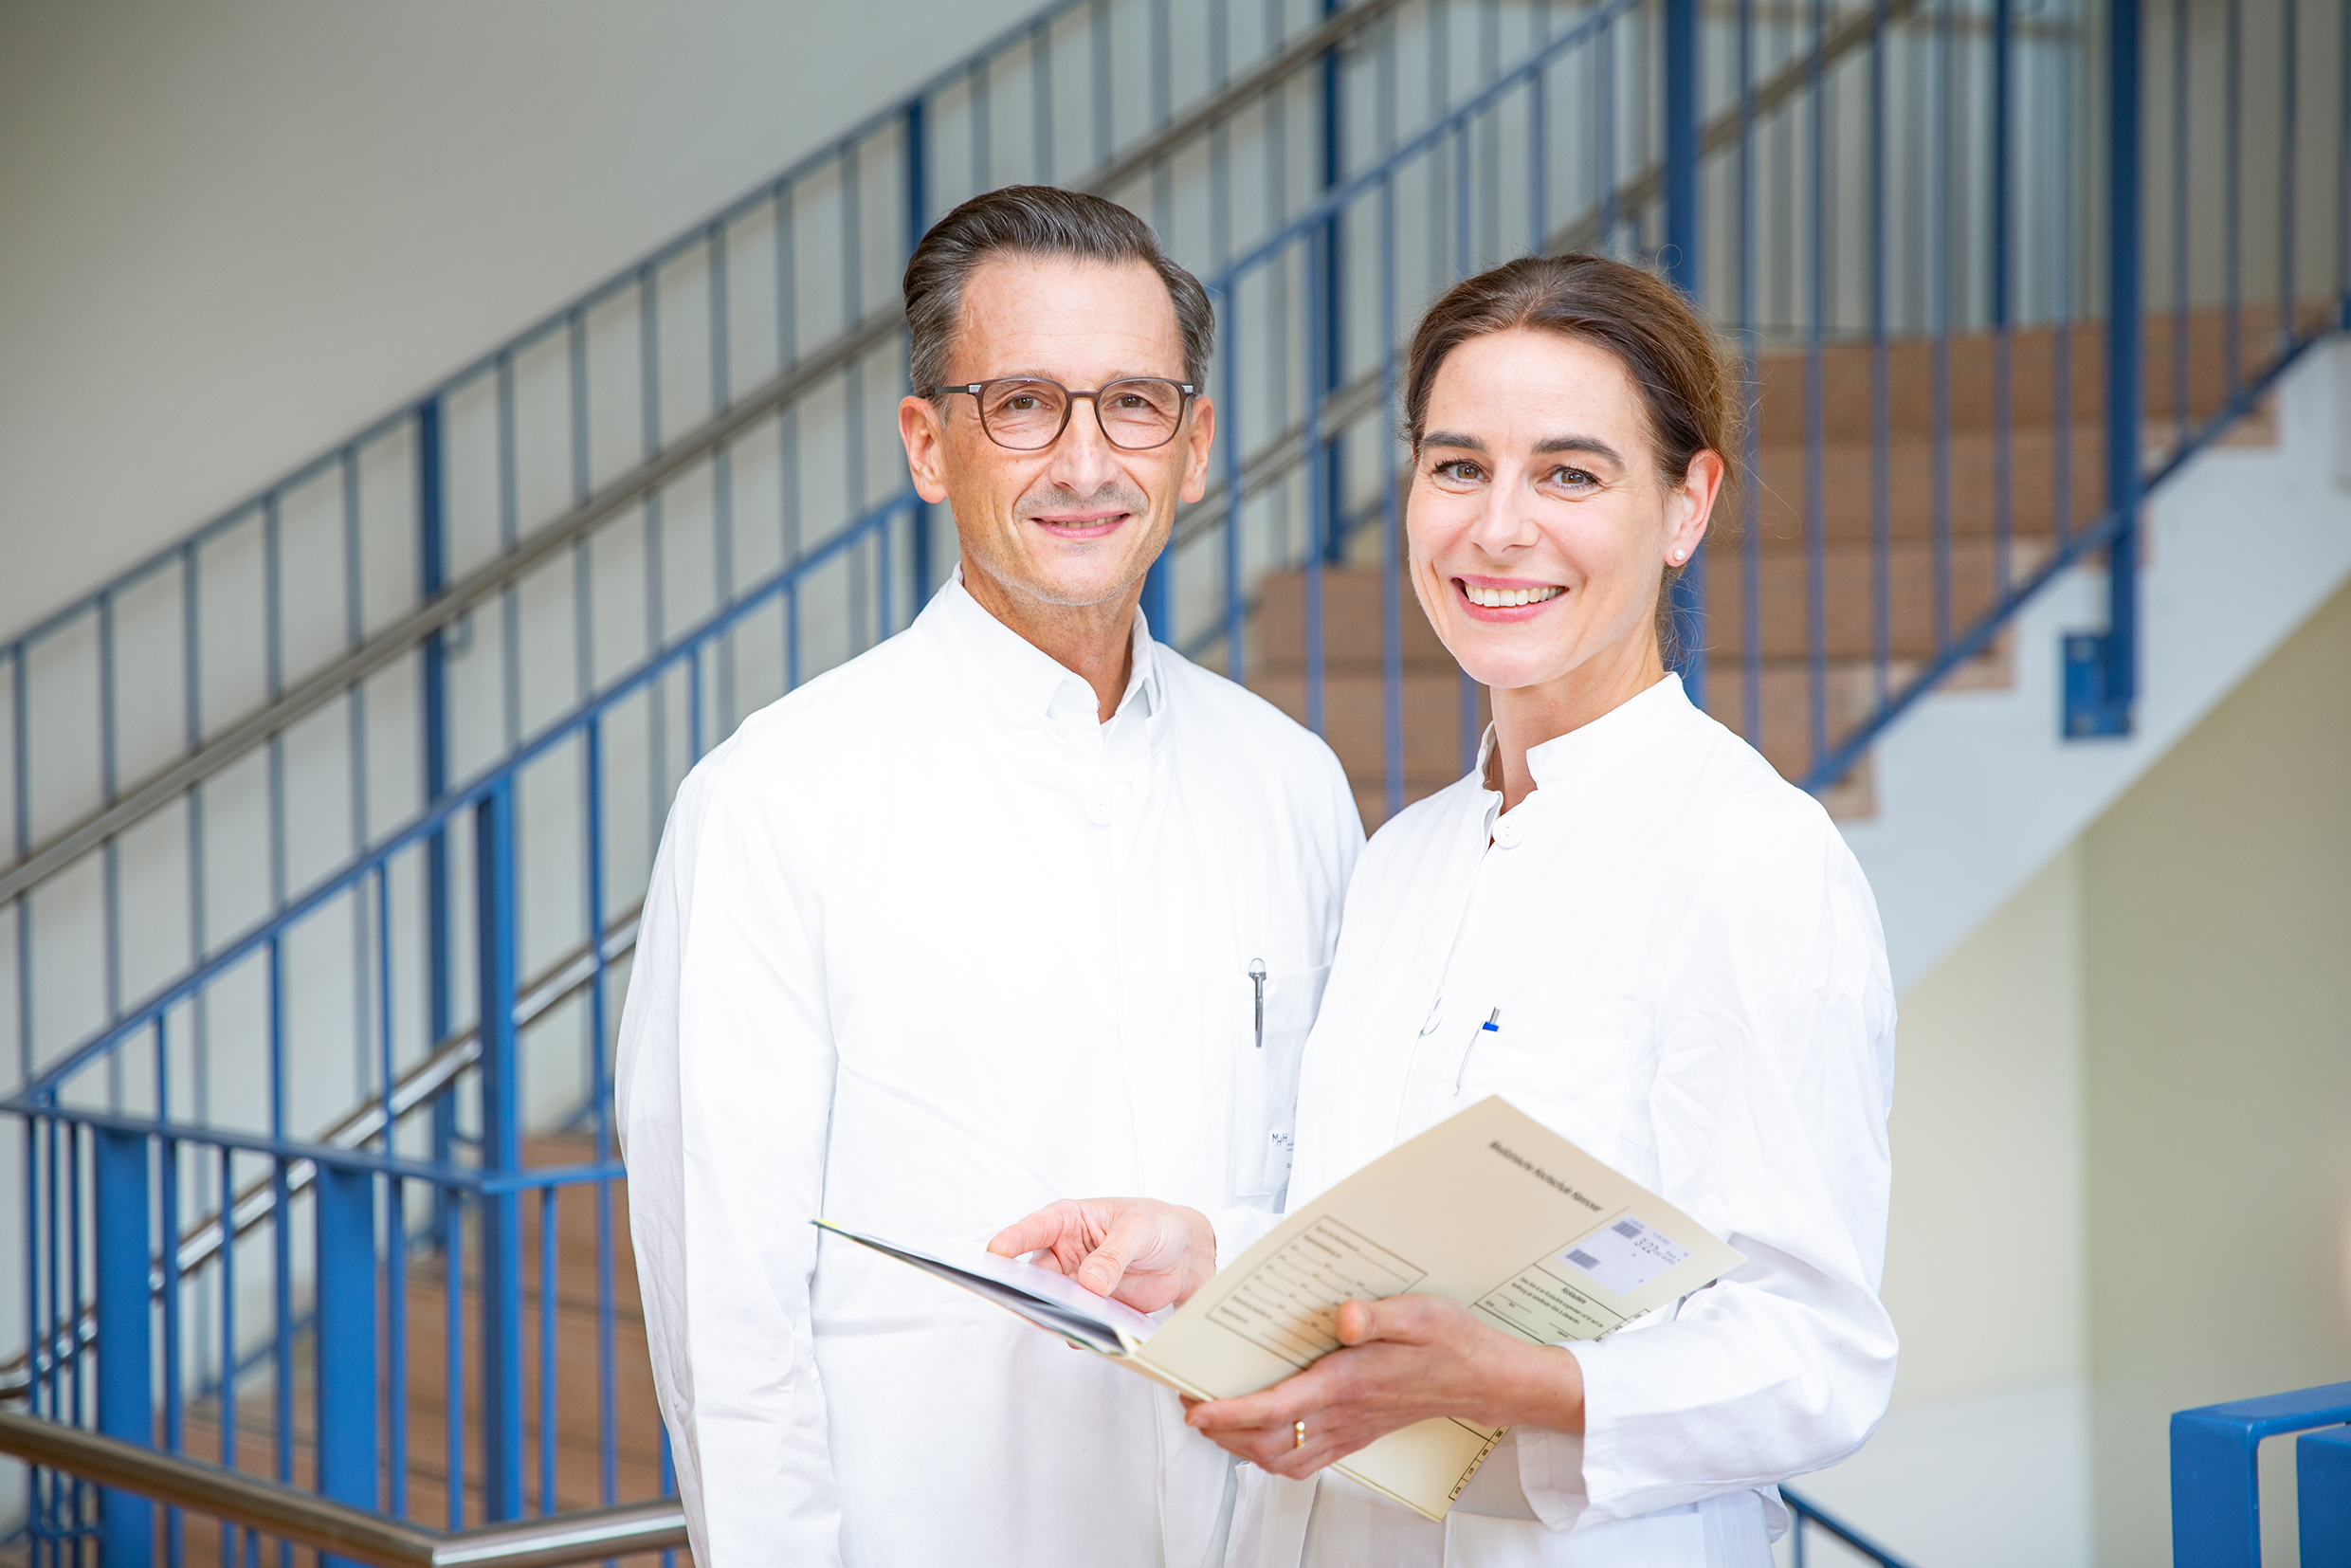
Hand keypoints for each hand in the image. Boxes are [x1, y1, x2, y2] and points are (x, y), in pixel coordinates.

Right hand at [988, 1197, 1217, 1312]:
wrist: (1187, 1254)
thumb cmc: (1159, 1225)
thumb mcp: (1139, 1230)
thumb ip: (1113, 1254)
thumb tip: (1088, 1282)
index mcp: (1070, 1220)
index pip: (1034, 1228)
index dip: (1013, 1240)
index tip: (995, 1253)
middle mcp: (1066, 1253)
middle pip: (1034, 1274)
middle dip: (1026, 1288)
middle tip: (1020, 1299)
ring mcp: (1077, 1283)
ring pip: (1052, 1303)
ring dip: (1052, 1314)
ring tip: (1056, 1323)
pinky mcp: (1093, 1309)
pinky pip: (1077, 1323)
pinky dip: (1078, 1332)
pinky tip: (1085, 1338)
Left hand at [1180, 1295, 1584, 1479]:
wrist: (1485, 1379)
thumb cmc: (1451, 1342)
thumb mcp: (1420, 1312)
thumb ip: (1377, 1314)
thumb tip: (1343, 1317)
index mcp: (1347, 1383)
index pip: (1276, 1407)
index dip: (1229, 1411)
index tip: (1194, 1406)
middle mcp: (1342, 1414)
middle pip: (1265, 1440)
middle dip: (1220, 1428)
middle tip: (1189, 1401)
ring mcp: (1348, 1431)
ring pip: (1279, 1457)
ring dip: (1239, 1443)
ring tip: (1214, 1416)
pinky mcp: (1355, 1436)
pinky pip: (1303, 1462)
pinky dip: (1271, 1455)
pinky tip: (1261, 1434)